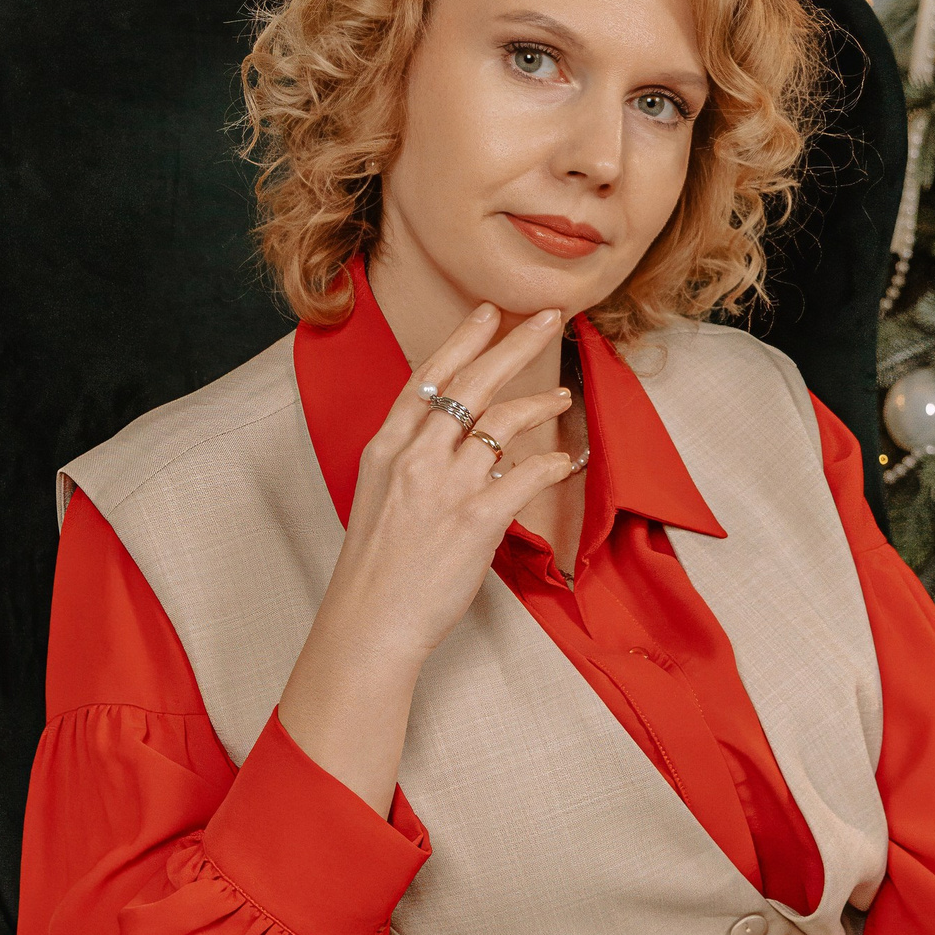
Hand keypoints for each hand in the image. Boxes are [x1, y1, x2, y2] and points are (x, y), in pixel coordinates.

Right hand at [278, 304, 577, 807]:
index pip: (428, 377)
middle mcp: (414, 456)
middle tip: (549, 317)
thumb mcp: (377, 496)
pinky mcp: (476, 519)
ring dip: (540, 402)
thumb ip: (410, 460)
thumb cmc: (376, 568)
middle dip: (515, 343)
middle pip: (473, 382)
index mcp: (386, 447)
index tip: (488, 313)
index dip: (462, 340)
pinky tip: (565, 458)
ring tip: (563, 394)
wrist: (369, 622)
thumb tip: (450, 439)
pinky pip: (526, 473)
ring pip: (503, 421)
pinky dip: (551, 461)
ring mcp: (445, 485)